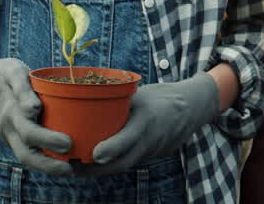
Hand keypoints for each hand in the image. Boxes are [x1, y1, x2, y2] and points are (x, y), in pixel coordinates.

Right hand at [0, 57, 71, 174]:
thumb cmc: (4, 74)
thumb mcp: (12, 73)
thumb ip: (22, 89)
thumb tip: (33, 109)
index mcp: (9, 112)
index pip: (27, 131)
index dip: (47, 139)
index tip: (67, 143)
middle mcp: (9, 129)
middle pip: (26, 153)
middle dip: (48, 164)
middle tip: (71, 167)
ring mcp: (11, 137)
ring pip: (27, 158)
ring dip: (48, 167)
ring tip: (72, 171)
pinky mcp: (16, 138)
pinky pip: (29, 153)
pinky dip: (46, 162)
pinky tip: (67, 164)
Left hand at [76, 72, 220, 174]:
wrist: (192, 108)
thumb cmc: (161, 98)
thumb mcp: (140, 94)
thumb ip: (117, 102)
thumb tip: (83, 103)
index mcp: (147, 119)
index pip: (128, 139)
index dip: (110, 149)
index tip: (90, 155)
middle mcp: (150, 139)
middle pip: (121, 163)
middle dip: (94, 170)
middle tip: (71, 166)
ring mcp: (151, 151)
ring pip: (123, 165)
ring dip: (99, 169)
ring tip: (75, 166)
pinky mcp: (150, 156)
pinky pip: (128, 162)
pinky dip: (111, 164)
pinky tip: (94, 162)